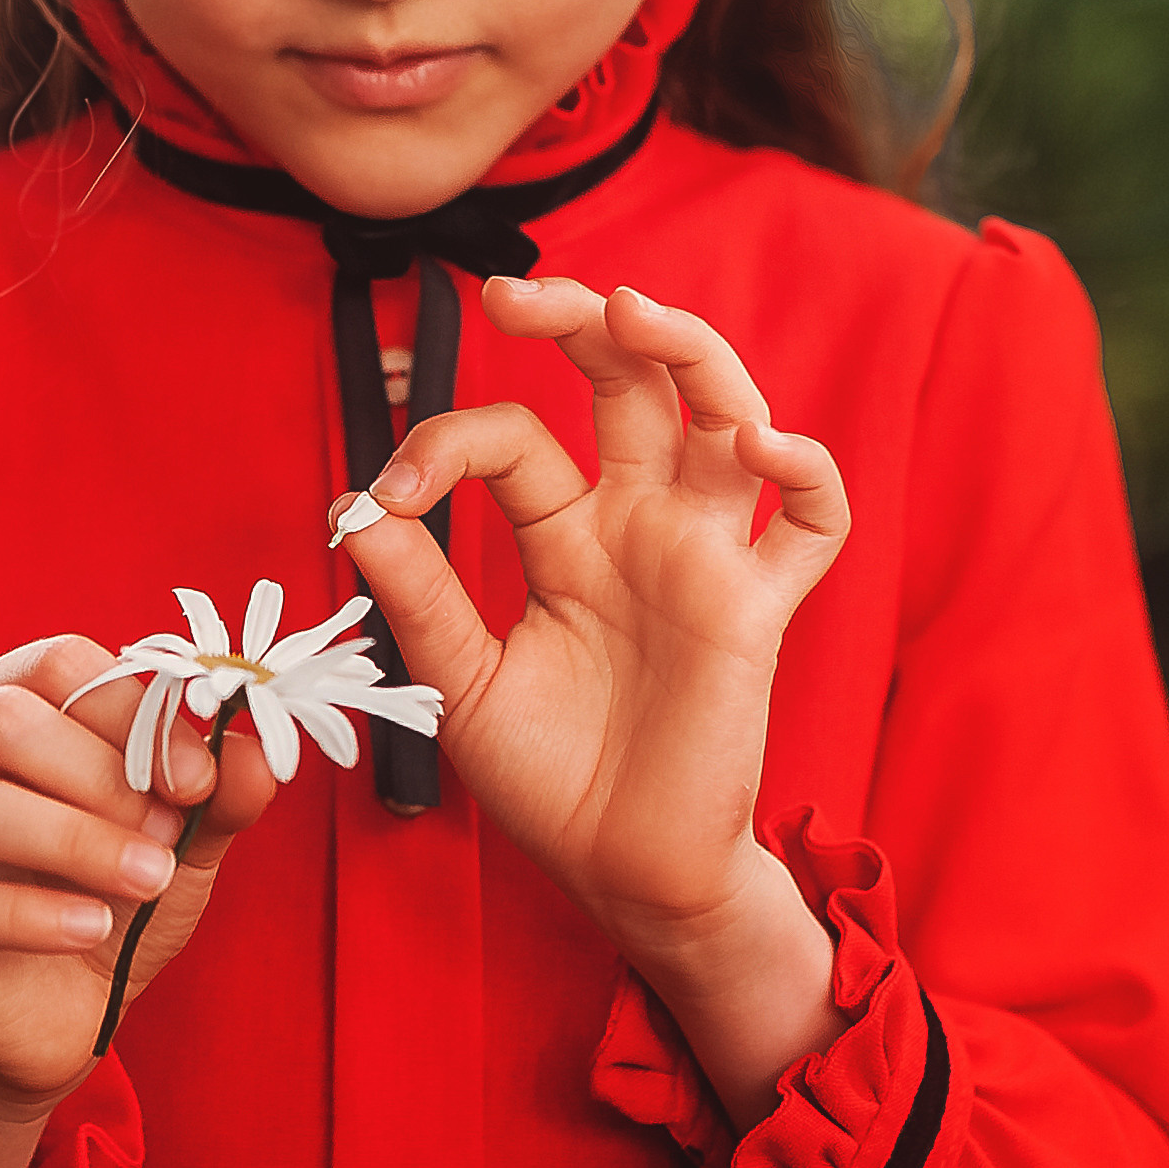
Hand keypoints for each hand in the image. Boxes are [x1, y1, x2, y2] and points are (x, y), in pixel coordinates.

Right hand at [0, 633, 278, 1122]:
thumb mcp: (180, 839)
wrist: (64, 1015)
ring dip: (75, 841)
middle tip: (171, 829)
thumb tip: (258, 753)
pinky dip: (30, 915)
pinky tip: (90, 929)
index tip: (200, 774)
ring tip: (146, 878)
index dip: (134, 712)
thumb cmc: (111, 897)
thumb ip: (218, 792)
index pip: (54, 667)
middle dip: (101, 776)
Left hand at [338, 277, 852, 1114]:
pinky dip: (805, 468)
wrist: (623, 875)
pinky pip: (812, 522)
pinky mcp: (757, 611)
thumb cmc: (550, 782)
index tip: (387, 497)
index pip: (516, 439)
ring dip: (690, 352)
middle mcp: (639, 527)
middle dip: (582, 320)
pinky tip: (759, 443)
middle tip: (518, 292)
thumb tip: (356, 507)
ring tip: (634, 313)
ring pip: (724, 415)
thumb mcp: (461, 684)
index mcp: (565, 535)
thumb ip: (420, 595)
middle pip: (632, 383)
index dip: (445, 444)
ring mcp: (704, 559)